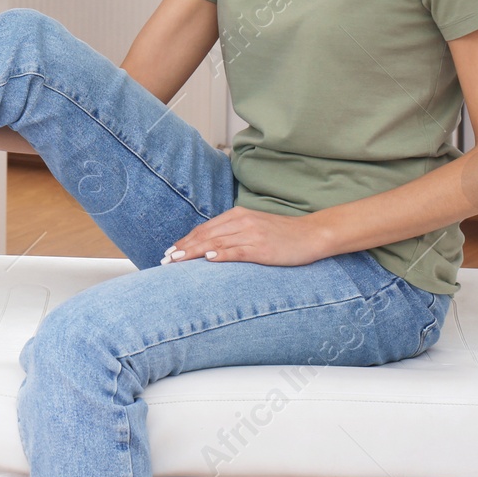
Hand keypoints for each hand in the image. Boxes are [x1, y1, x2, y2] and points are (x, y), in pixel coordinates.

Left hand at [160, 206, 333, 267]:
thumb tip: (209, 248)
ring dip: (193, 253)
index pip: (204, 229)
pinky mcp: (262, 248)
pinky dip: (220, 254)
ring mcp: (251, 234)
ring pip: (215, 243)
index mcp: (237, 215)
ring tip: (176, 262)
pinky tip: (207, 259)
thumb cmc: (283, 234)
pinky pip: (237, 251)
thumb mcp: (254, 227)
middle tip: (165, 260)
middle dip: (182, 248)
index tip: (169, 252)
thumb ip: (233, 233)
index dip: (184, 240)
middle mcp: (241, 221)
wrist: (312, 234)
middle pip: (204, 235)